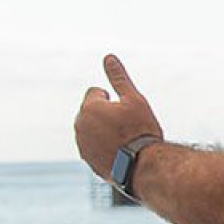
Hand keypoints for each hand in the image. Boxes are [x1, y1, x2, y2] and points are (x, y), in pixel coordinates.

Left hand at [75, 55, 162, 179]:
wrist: (144, 165)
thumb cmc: (141, 131)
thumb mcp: (135, 100)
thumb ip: (119, 79)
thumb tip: (109, 57)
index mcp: (89, 107)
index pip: (96, 93)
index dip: (114, 101)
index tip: (127, 114)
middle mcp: (80, 124)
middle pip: (94, 112)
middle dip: (107, 116)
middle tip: (127, 128)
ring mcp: (82, 143)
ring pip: (93, 131)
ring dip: (105, 132)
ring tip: (125, 143)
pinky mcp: (87, 159)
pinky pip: (94, 148)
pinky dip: (104, 148)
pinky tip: (121, 154)